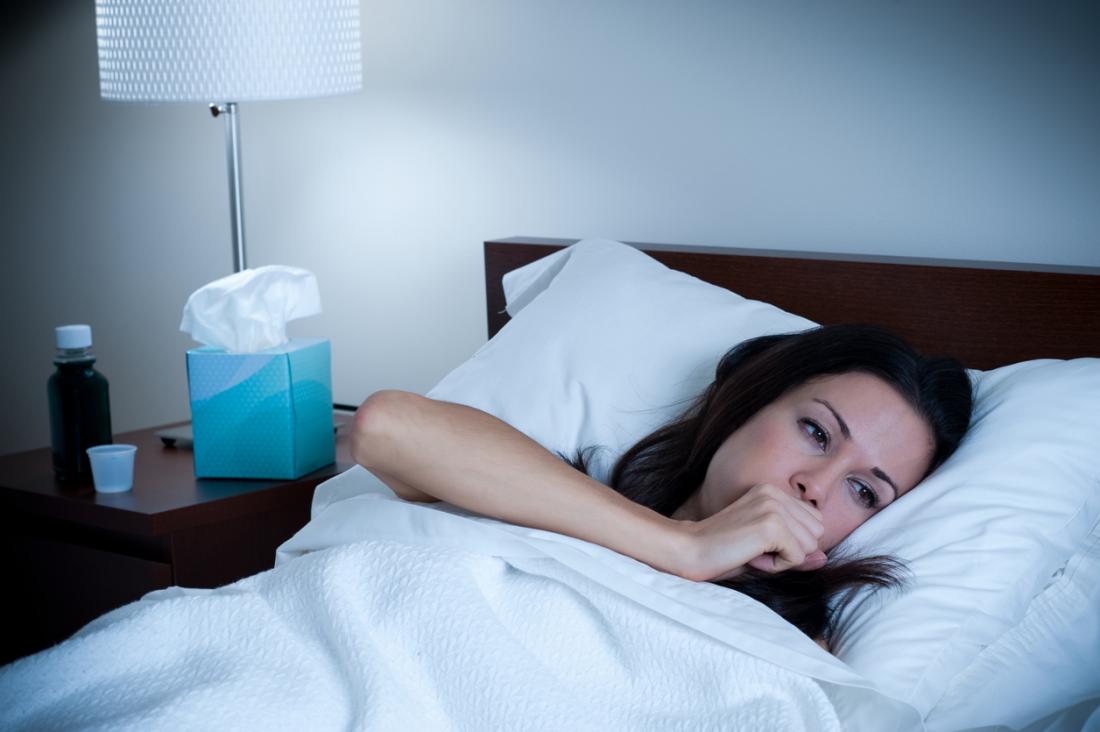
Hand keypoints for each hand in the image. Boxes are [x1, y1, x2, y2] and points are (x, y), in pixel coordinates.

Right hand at [676, 483, 825, 581]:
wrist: (689, 550)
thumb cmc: (722, 551)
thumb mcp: (764, 549)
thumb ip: (796, 551)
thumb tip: (825, 559)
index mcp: (772, 491)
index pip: (814, 523)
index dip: (790, 543)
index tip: (757, 543)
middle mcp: (775, 493)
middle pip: (816, 533)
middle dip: (791, 550)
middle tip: (755, 549)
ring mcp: (773, 507)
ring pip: (810, 546)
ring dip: (783, 559)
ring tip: (752, 551)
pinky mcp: (772, 525)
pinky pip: (797, 557)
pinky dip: (777, 566)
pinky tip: (751, 557)